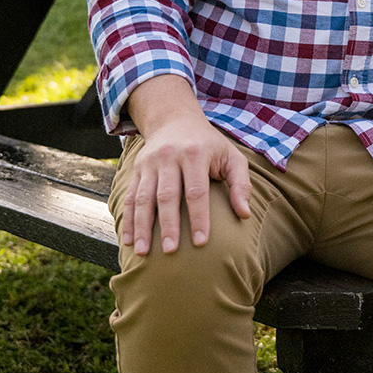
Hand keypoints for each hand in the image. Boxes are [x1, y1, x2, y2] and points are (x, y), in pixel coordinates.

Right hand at [123, 76, 250, 254]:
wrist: (175, 119)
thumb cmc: (209, 145)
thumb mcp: (231, 156)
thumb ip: (241, 184)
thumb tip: (244, 214)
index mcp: (195, 154)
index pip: (196, 191)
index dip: (198, 217)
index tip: (201, 242)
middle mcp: (169, 157)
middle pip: (167, 196)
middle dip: (168, 225)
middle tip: (171, 251)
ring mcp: (149, 163)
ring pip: (144, 198)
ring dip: (142, 226)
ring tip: (144, 252)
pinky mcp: (136, 169)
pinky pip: (130, 196)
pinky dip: (128, 219)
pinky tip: (130, 240)